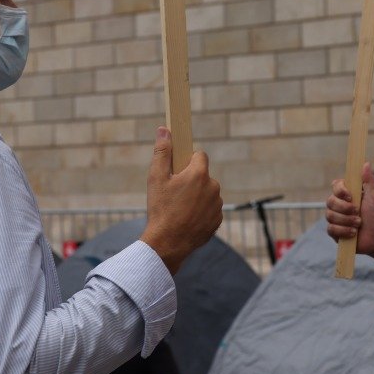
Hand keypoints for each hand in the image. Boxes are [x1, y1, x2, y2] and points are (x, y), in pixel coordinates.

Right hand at [141, 127, 222, 273]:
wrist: (168, 243)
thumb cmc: (160, 209)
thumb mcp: (156, 178)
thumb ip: (162, 151)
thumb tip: (165, 129)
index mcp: (199, 174)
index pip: (199, 155)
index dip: (187, 161)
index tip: (178, 170)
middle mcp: (213, 187)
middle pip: (203, 175)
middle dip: (192, 180)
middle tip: (175, 192)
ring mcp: (217, 205)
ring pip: (207, 193)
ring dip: (197, 196)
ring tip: (180, 208)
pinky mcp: (218, 220)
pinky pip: (210, 209)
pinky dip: (201, 211)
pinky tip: (187, 219)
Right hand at [325, 163, 373, 257]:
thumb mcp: (373, 196)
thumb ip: (368, 181)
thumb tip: (366, 163)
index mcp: (346, 195)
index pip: (335, 186)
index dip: (340, 191)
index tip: (351, 196)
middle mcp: (338, 205)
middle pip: (330, 201)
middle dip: (345, 208)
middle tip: (358, 212)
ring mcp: (335, 219)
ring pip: (330, 215)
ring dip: (346, 220)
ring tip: (359, 224)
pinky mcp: (334, 232)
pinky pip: (331, 229)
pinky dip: (343, 231)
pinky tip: (353, 233)